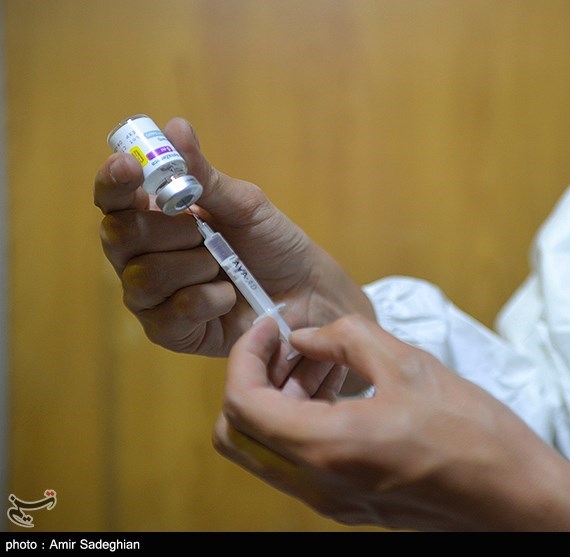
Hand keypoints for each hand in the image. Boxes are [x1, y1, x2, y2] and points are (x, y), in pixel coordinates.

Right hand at [94, 116, 373, 394]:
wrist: (309, 292)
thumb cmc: (274, 244)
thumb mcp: (244, 204)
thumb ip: (204, 175)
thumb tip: (174, 127)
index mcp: (155, 217)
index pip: (113, 197)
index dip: (114, 180)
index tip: (132, 166)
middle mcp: (143, 256)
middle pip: (119, 237)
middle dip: (166, 229)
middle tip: (203, 229)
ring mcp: (154, 298)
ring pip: (142, 278)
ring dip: (191, 266)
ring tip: (223, 265)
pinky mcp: (172, 333)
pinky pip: (167, 316)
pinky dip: (203, 300)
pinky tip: (228, 295)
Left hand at [213, 314, 569, 530]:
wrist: (515, 497)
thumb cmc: (473, 434)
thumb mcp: (410, 365)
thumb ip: (346, 339)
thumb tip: (307, 336)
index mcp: (327, 448)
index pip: (242, 404)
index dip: (245, 356)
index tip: (271, 326)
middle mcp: (316, 485)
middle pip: (237, 435)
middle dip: (251, 380)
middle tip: (286, 346)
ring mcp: (330, 502)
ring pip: (264, 452)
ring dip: (274, 402)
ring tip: (317, 363)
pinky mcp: (348, 505)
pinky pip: (296, 465)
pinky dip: (297, 425)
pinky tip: (337, 393)